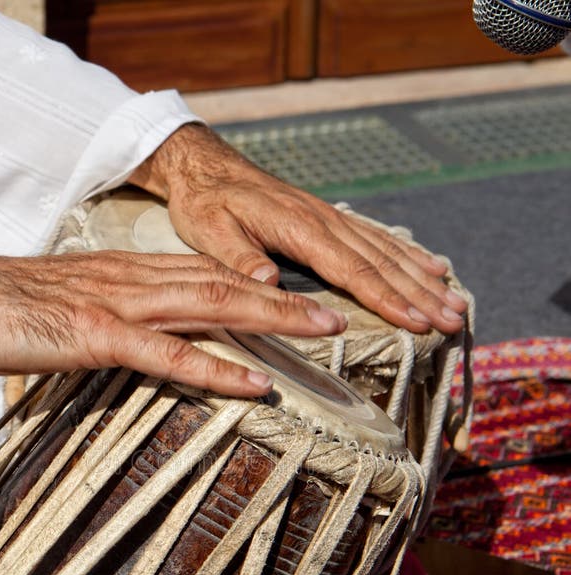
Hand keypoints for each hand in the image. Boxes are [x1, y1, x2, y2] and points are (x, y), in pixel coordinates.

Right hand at [0, 249, 344, 396]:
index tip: (301, 300)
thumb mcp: (79, 309)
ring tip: (320, 333)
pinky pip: (165, 353)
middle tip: (336, 315)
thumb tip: (152, 340)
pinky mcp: (95, 334)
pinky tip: (253, 382)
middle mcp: (135, 282)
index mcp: (131, 275)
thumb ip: (122, 320)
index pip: (209, 275)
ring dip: (270, 320)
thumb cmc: (13, 310)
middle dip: (285, 301)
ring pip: (209, 307)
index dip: (261, 288)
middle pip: (225, 285)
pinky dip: (214, 369)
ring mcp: (118, 306)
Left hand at [129, 124, 467, 334]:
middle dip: (421, 295)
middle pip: (382, 264)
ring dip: (423, 279)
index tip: (417, 322)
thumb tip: (271, 284)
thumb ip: (242, 259)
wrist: (204, 166)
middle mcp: (324, 221)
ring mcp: (330, 217)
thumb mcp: (210, 233)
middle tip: (456, 319)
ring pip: (387, 251)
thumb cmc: (205, 202)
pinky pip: (376, 237)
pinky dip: (407, 254)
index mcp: (300, 229)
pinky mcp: (327, 218)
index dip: (388, 300)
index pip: (353, 271)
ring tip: (457, 300)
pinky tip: (430, 266)